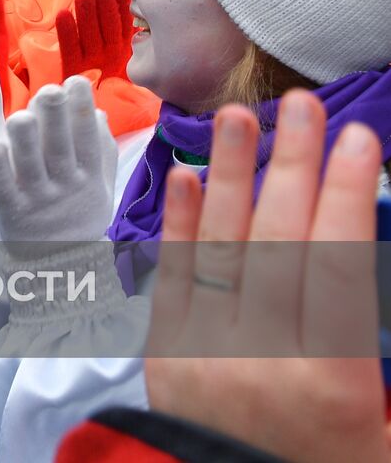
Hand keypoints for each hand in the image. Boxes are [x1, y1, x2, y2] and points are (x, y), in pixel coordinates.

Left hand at [0, 77, 115, 254]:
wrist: (62, 264)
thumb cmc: (79, 211)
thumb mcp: (100, 185)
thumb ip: (101, 148)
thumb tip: (97, 110)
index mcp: (89, 176)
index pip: (88, 140)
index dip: (82, 111)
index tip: (76, 81)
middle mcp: (65, 187)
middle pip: (60, 149)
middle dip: (56, 119)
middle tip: (49, 90)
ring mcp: (37, 200)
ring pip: (30, 166)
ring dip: (25, 141)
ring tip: (18, 115)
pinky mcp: (11, 213)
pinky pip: (2, 188)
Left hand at [56, 0, 133, 79]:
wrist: (88, 110)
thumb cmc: (105, 76)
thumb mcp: (118, 50)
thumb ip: (119, 26)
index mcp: (122, 49)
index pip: (121, 22)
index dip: (117, 1)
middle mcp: (111, 56)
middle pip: (107, 25)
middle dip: (104, 0)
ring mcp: (93, 64)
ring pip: (90, 35)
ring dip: (87, 12)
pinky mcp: (74, 72)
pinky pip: (70, 50)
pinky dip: (67, 32)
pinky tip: (63, 14)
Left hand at [144, 92, 386, 462]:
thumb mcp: (383, 435)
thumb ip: (387, 363)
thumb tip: (374, 270)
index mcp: (330, 381)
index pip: (338, 268)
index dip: (348, 197)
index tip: (359, 140)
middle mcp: (262, 358)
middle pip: (278, 242)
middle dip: (295, 166)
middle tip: (303, 105)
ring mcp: (206, 350)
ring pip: (220, 247)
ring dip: (230, 175)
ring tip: (238, 117)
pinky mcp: (165, 351)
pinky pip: (173, 276)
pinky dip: (180, 222)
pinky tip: (187, 175)